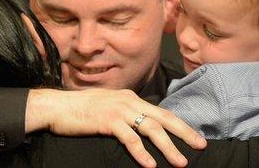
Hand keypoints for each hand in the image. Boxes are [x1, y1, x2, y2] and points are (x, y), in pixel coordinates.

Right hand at [26, 88, 206, 166]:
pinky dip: (141, 153)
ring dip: (168, 147)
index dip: (180, 124)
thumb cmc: (81, 110)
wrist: (57, 107)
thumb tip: (140, 125)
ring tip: (180, 162)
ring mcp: (118, 110)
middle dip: (184, 133)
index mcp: (131, 98)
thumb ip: (125, 113)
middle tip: (200, 145)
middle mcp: (128, 101)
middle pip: (163, 118)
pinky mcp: (107, 120)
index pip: (161, 111)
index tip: (194, 137)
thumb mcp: (108, 107)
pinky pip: (129, 138)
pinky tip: (150, 165)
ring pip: (151, 129)